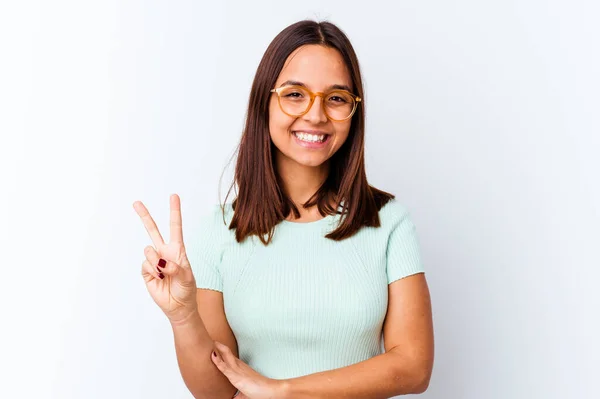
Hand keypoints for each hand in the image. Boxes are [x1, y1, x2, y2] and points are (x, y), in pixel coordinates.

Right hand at [133, 194, 197, 324]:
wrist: (178, 306)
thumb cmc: (186, 289)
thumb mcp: (187, 277)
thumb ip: (175, 267)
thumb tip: (161, 261)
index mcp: (178, 249)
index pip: (175, 227)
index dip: (174, 211)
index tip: (173, 196)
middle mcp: (164, 252)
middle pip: (153, 230)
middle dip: (144, 216)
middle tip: (136, 202)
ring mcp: (154, 261)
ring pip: (148, 250)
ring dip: (156, 261)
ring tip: (164, 273)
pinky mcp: (146, 271)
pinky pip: (145, 265)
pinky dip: (152, 271)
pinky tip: (158, 278)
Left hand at [212, 341, 286, 398]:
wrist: (269, 390)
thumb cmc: (259, 391)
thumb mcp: (245, 394)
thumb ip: (237, 396)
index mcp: (240, 368)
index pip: (229, 357)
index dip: (222, 351)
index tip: (215, 347)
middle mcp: (239, 366)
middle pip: (227, 353)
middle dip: (219, 346)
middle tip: (211, 340)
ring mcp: (238, 369)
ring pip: (226, 356)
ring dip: (218, 349)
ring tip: (210, 341)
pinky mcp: (236, 376)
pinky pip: (225, 367)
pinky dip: (218, 361)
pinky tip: (213, 355)